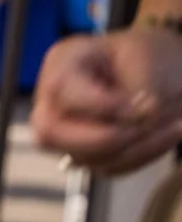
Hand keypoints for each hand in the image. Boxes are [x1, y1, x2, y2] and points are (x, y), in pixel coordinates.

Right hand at [31, 25, 181, 171]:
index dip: (103, 106)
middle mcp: (52, 103)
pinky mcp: (86, 154)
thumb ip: (138, 88)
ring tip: (174, 123)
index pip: (63, 94)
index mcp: (62, 64)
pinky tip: (165, 134)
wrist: (161, 69)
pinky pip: (109, 168)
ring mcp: (65, 133)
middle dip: (107, 136)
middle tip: (148, 122)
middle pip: (51, 135)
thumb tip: (139, 119)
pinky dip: (143, 155)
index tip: (145, 104)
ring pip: (85, 158)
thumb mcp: (146, 56)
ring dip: (137, 146)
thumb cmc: (147, 54)